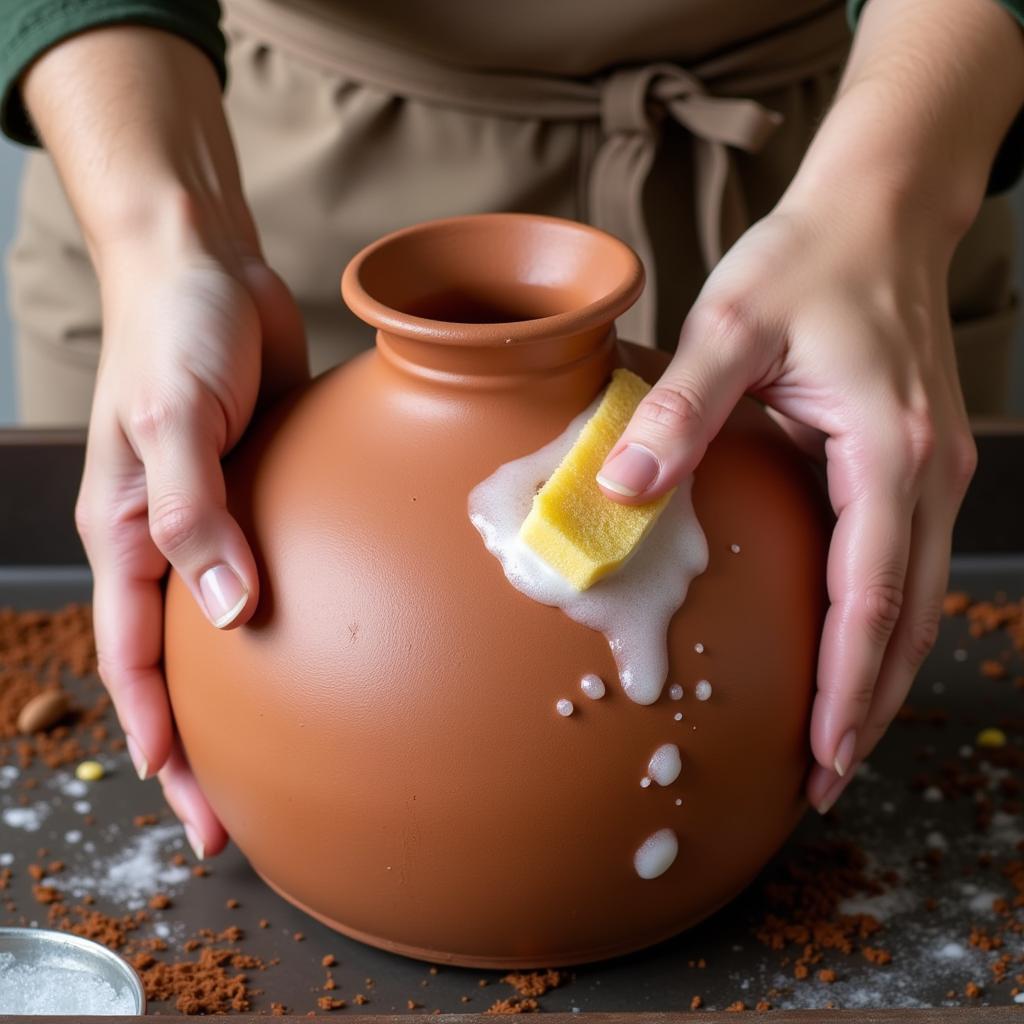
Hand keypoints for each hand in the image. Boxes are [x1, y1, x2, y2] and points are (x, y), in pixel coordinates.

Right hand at [75, 238, 306, 859]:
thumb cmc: (177, 334)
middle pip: (183, 663)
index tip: (190, 805)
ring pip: (228, 626)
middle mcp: (170, 541)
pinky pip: (275, 568)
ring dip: (248, 691)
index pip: (135, 660)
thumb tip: (227, 612)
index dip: (159, 736)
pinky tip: (331, 644)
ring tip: (291, 749)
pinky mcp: (265, 497)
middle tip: (239, 813)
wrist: (211, 269)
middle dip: (202, 741)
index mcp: (127, 535)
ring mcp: (220, 521)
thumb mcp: (174, 421)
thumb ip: (193, 514)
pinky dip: (290, 617)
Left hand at [598, 0, 1022, 812]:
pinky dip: (876, 623)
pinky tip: (845, 650)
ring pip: (912, 599)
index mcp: (889, 451)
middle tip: (826, 776)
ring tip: (837, 738)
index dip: (850, 681)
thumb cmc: (807, 263)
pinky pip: (900, 563)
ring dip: (877, 672)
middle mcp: (926, 473)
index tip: (825, 751)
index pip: (874, 594)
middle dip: (870, 702)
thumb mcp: (731, 326)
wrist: (877, 214)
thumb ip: (678, 412)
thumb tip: (622, 493)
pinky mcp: (909, 463)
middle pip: (908, 617)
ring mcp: (927, 471)